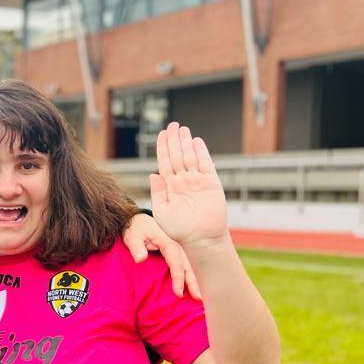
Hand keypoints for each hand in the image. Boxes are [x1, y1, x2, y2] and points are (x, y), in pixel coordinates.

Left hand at [122, 213, 200, 298]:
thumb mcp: (132, 236)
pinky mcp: (179, 251)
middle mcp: (178, 245)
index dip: (178, 278)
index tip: (178, 292)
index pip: (176, 262)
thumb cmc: (136, 229)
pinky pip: (187, 264)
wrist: (138, 220)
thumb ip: (136, 248)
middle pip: (188, 265)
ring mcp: (180, 247)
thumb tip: (140, 259)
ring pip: (191, 265)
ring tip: (200, 296)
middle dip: (193, 282)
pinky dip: (192, 274)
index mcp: (168, 241)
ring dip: (196, 280)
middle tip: (198, 298)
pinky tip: (196, 286)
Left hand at [149, 122, 227, 248]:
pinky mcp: (211, 183)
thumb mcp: (162, 211)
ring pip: (189, 156)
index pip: (164, 162)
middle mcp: (182, 181)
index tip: (161, 134)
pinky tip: (196, 141)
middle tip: (172, 125)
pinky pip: (205, 163)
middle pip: (177, 155)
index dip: (162, 147)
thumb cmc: (179, 230)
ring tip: (182, 128)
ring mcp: (196, 180)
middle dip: (174, 140)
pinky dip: (201, 152)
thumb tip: (153, 174)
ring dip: (185, 142)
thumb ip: (157, 192)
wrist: (201, 238)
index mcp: (169, 186)